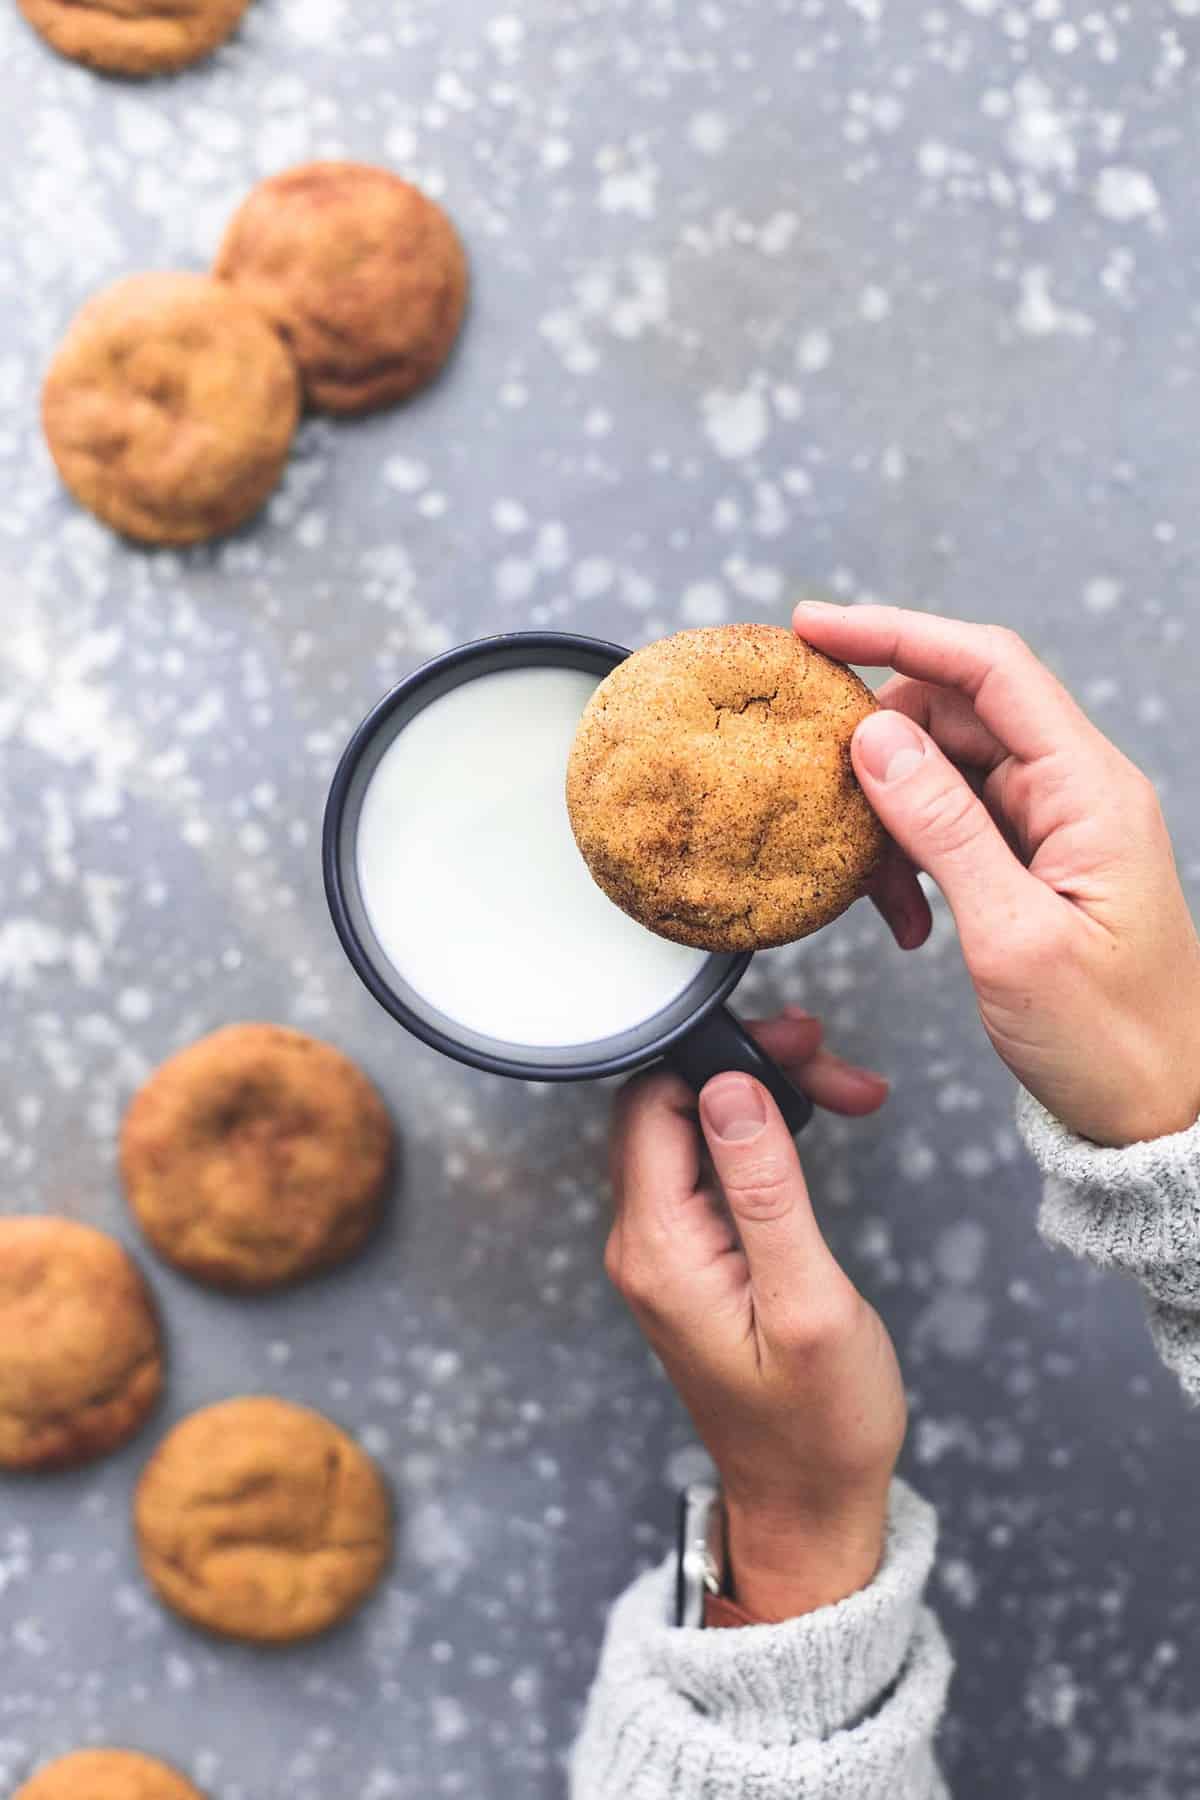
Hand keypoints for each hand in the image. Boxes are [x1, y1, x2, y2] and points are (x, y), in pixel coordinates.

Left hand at [606, 1015, 903, 1619]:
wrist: (809, 1504)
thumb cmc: (820, 1424)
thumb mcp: (809, 1304)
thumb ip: (766, 1190)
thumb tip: (730, 1089)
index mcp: (658, 1251)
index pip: (654, 1104)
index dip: (724, 1059)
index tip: (800, 1050)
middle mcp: (642, 1243)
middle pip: (670, 1106)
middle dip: (751, 1068)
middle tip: (835, 1069)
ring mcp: (660, 1251)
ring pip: (691, 1129)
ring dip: (762, 1097)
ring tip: (840, 1093)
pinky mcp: (689, 1258)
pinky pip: (705, 1167)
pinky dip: (759, 1135)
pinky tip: (811, 1128)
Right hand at [795, 601, 1199, 1148]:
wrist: (1156, 1112)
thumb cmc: (1107, 1039)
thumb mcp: (1012, 937)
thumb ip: (942, 828)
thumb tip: (874, 736)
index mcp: (1090, 791)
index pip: (990, 669)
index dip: (898, 632)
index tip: (813, 627)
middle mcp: (1077, 791)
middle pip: (959, 713)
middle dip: (880, 742)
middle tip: (814, 786)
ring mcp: (1056, 826)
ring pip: (946, 771)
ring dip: (891, 817)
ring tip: (871, 889)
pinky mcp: (1036, 863)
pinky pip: (955, 826)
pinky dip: (912, 858)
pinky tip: (904, 918)